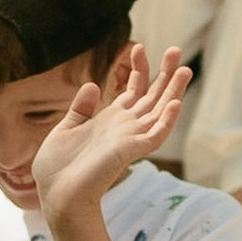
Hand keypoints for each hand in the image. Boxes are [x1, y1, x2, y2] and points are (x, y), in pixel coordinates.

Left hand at [28, 44, 190, 219]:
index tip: (138, 47)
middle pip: (152, 96)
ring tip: (185, 70)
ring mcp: (129, 139)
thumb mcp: (66, 129)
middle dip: (165, 74)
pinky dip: (167, 121)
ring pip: (159, 112)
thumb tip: (93, 85)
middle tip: (176, 50)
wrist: (56, 194)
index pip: (132, 89)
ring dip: (173, 92)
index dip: (138, 69)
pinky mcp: (130, 152)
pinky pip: (154, 135)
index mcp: (110, 120)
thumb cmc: (58, 168)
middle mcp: (124, 127)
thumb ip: (81, 109)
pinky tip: (176, 103)